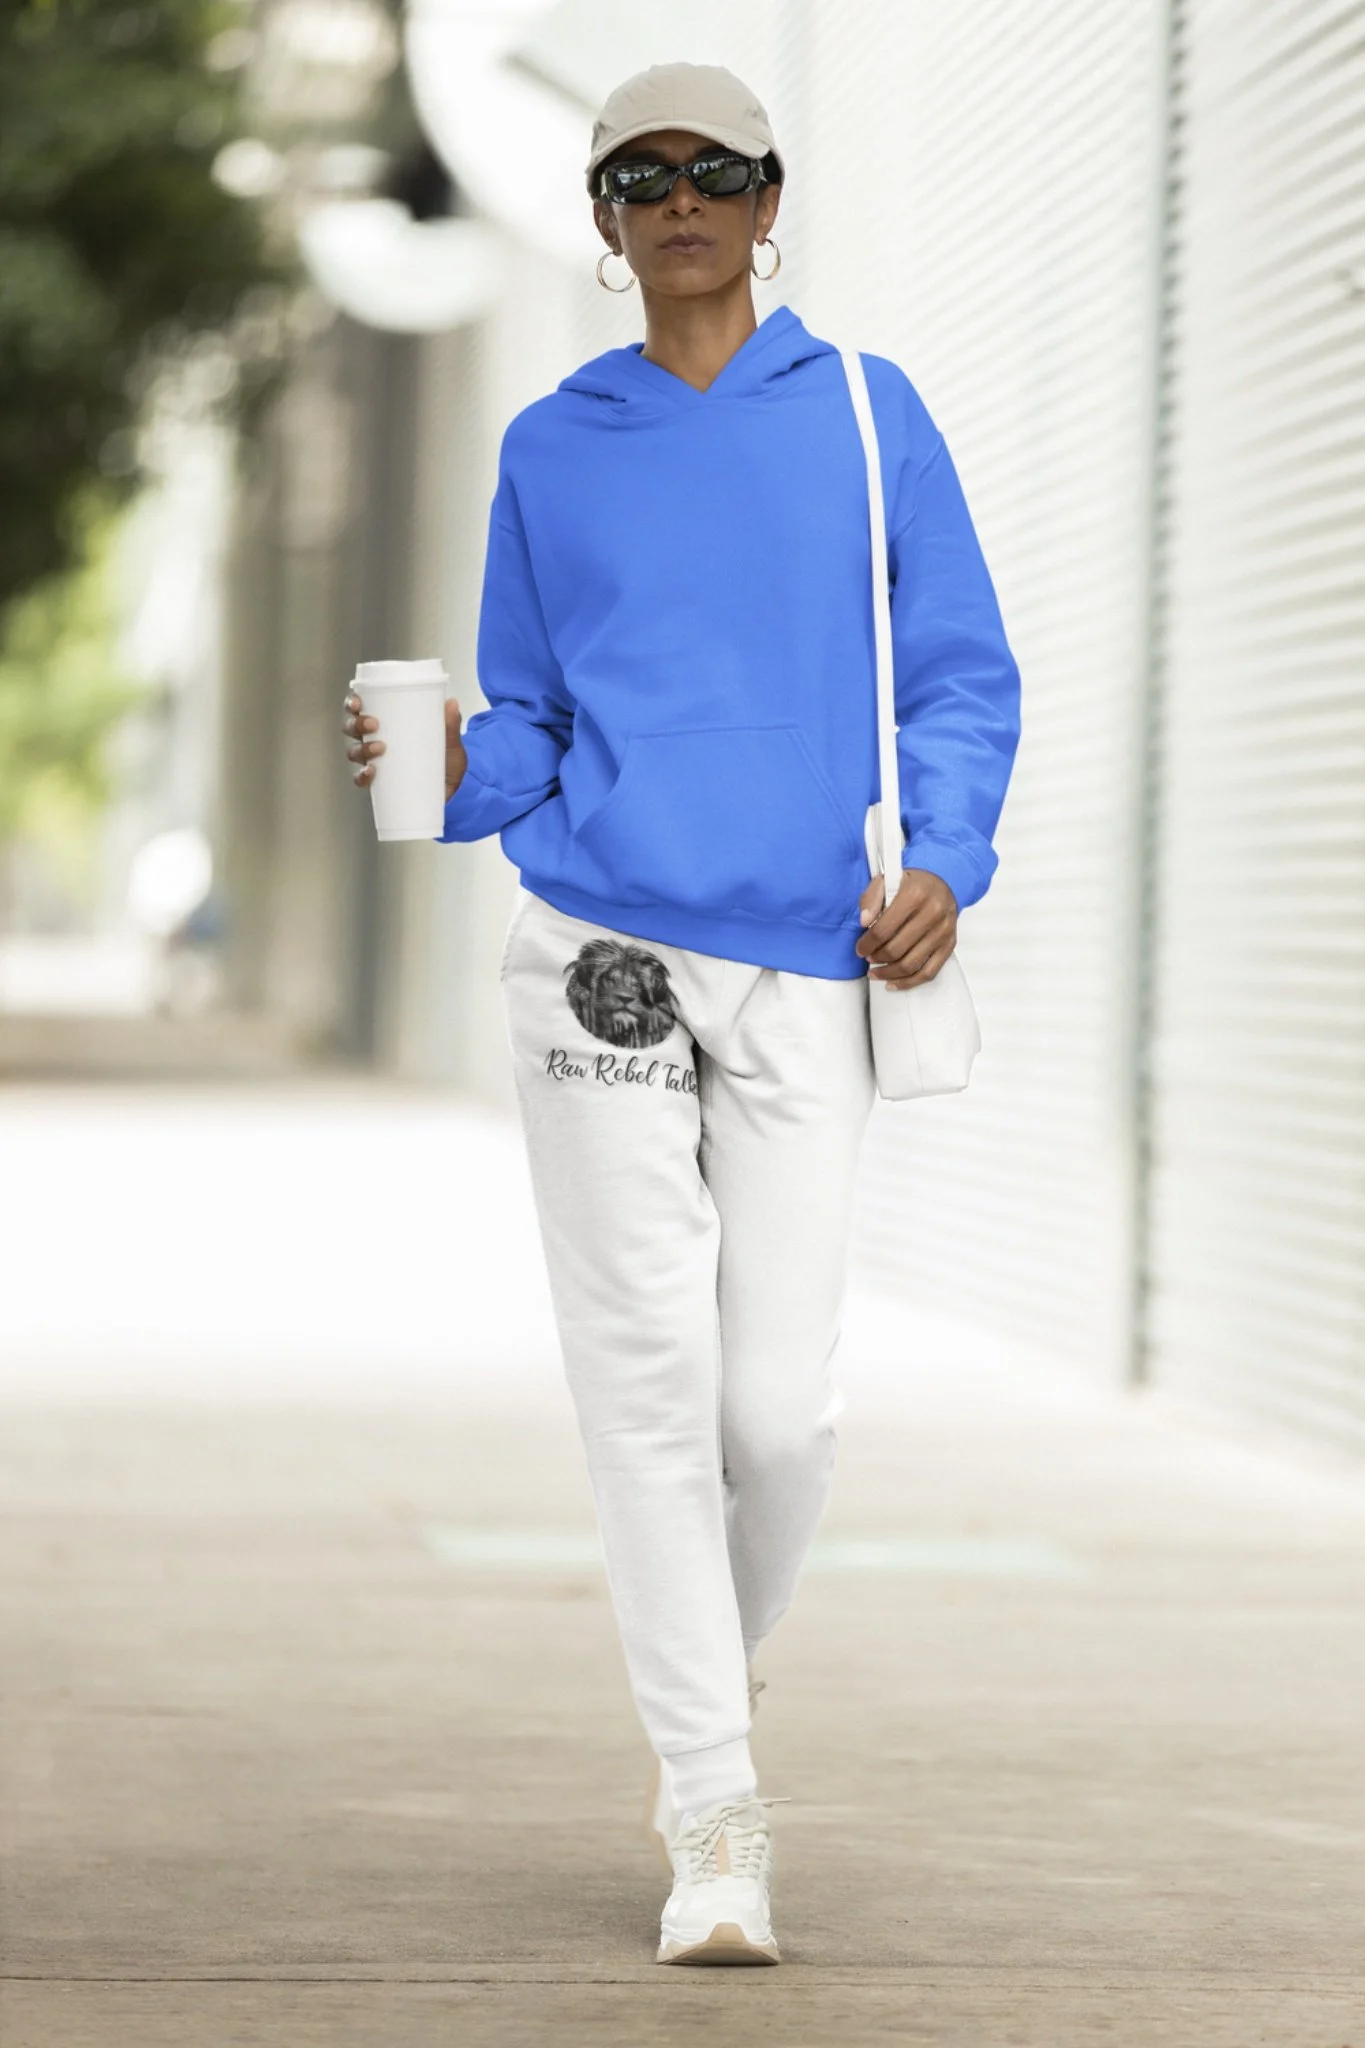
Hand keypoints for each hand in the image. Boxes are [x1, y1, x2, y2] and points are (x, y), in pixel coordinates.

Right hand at [343, 691, 468, 801]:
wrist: (451, 792)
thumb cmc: (445, 762)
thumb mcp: (451, 743)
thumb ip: (450, 725)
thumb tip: (452, 703)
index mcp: (387, 724)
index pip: (361, 709)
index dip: (352, 703)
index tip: (358, 701)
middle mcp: (375, 741)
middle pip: (352, 728)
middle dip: (357, 724)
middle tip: (373, 725)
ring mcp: (375, 762)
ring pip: (354, 751)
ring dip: (362, 748)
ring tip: (379, 748)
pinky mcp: (379, 783)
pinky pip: (361, 779)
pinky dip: (362, 776)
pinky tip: (371, 772)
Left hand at [855, 867, 957, 988]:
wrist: (941, 886)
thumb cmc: (910, 885)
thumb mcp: (886, 881)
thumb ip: (871, 898)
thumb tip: (864, 922)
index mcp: (915, 895)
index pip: (883, 929)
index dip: (867, 944)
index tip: (859, 949)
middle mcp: (933, 913)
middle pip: (896, 949)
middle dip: (876, 958)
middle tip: (867, 958)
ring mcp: (944, 931)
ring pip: (911, 964)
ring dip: (889, 973)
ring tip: (875, 973)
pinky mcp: (950, 944)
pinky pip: (929, 972)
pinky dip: (909, 982)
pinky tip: (892, 983)